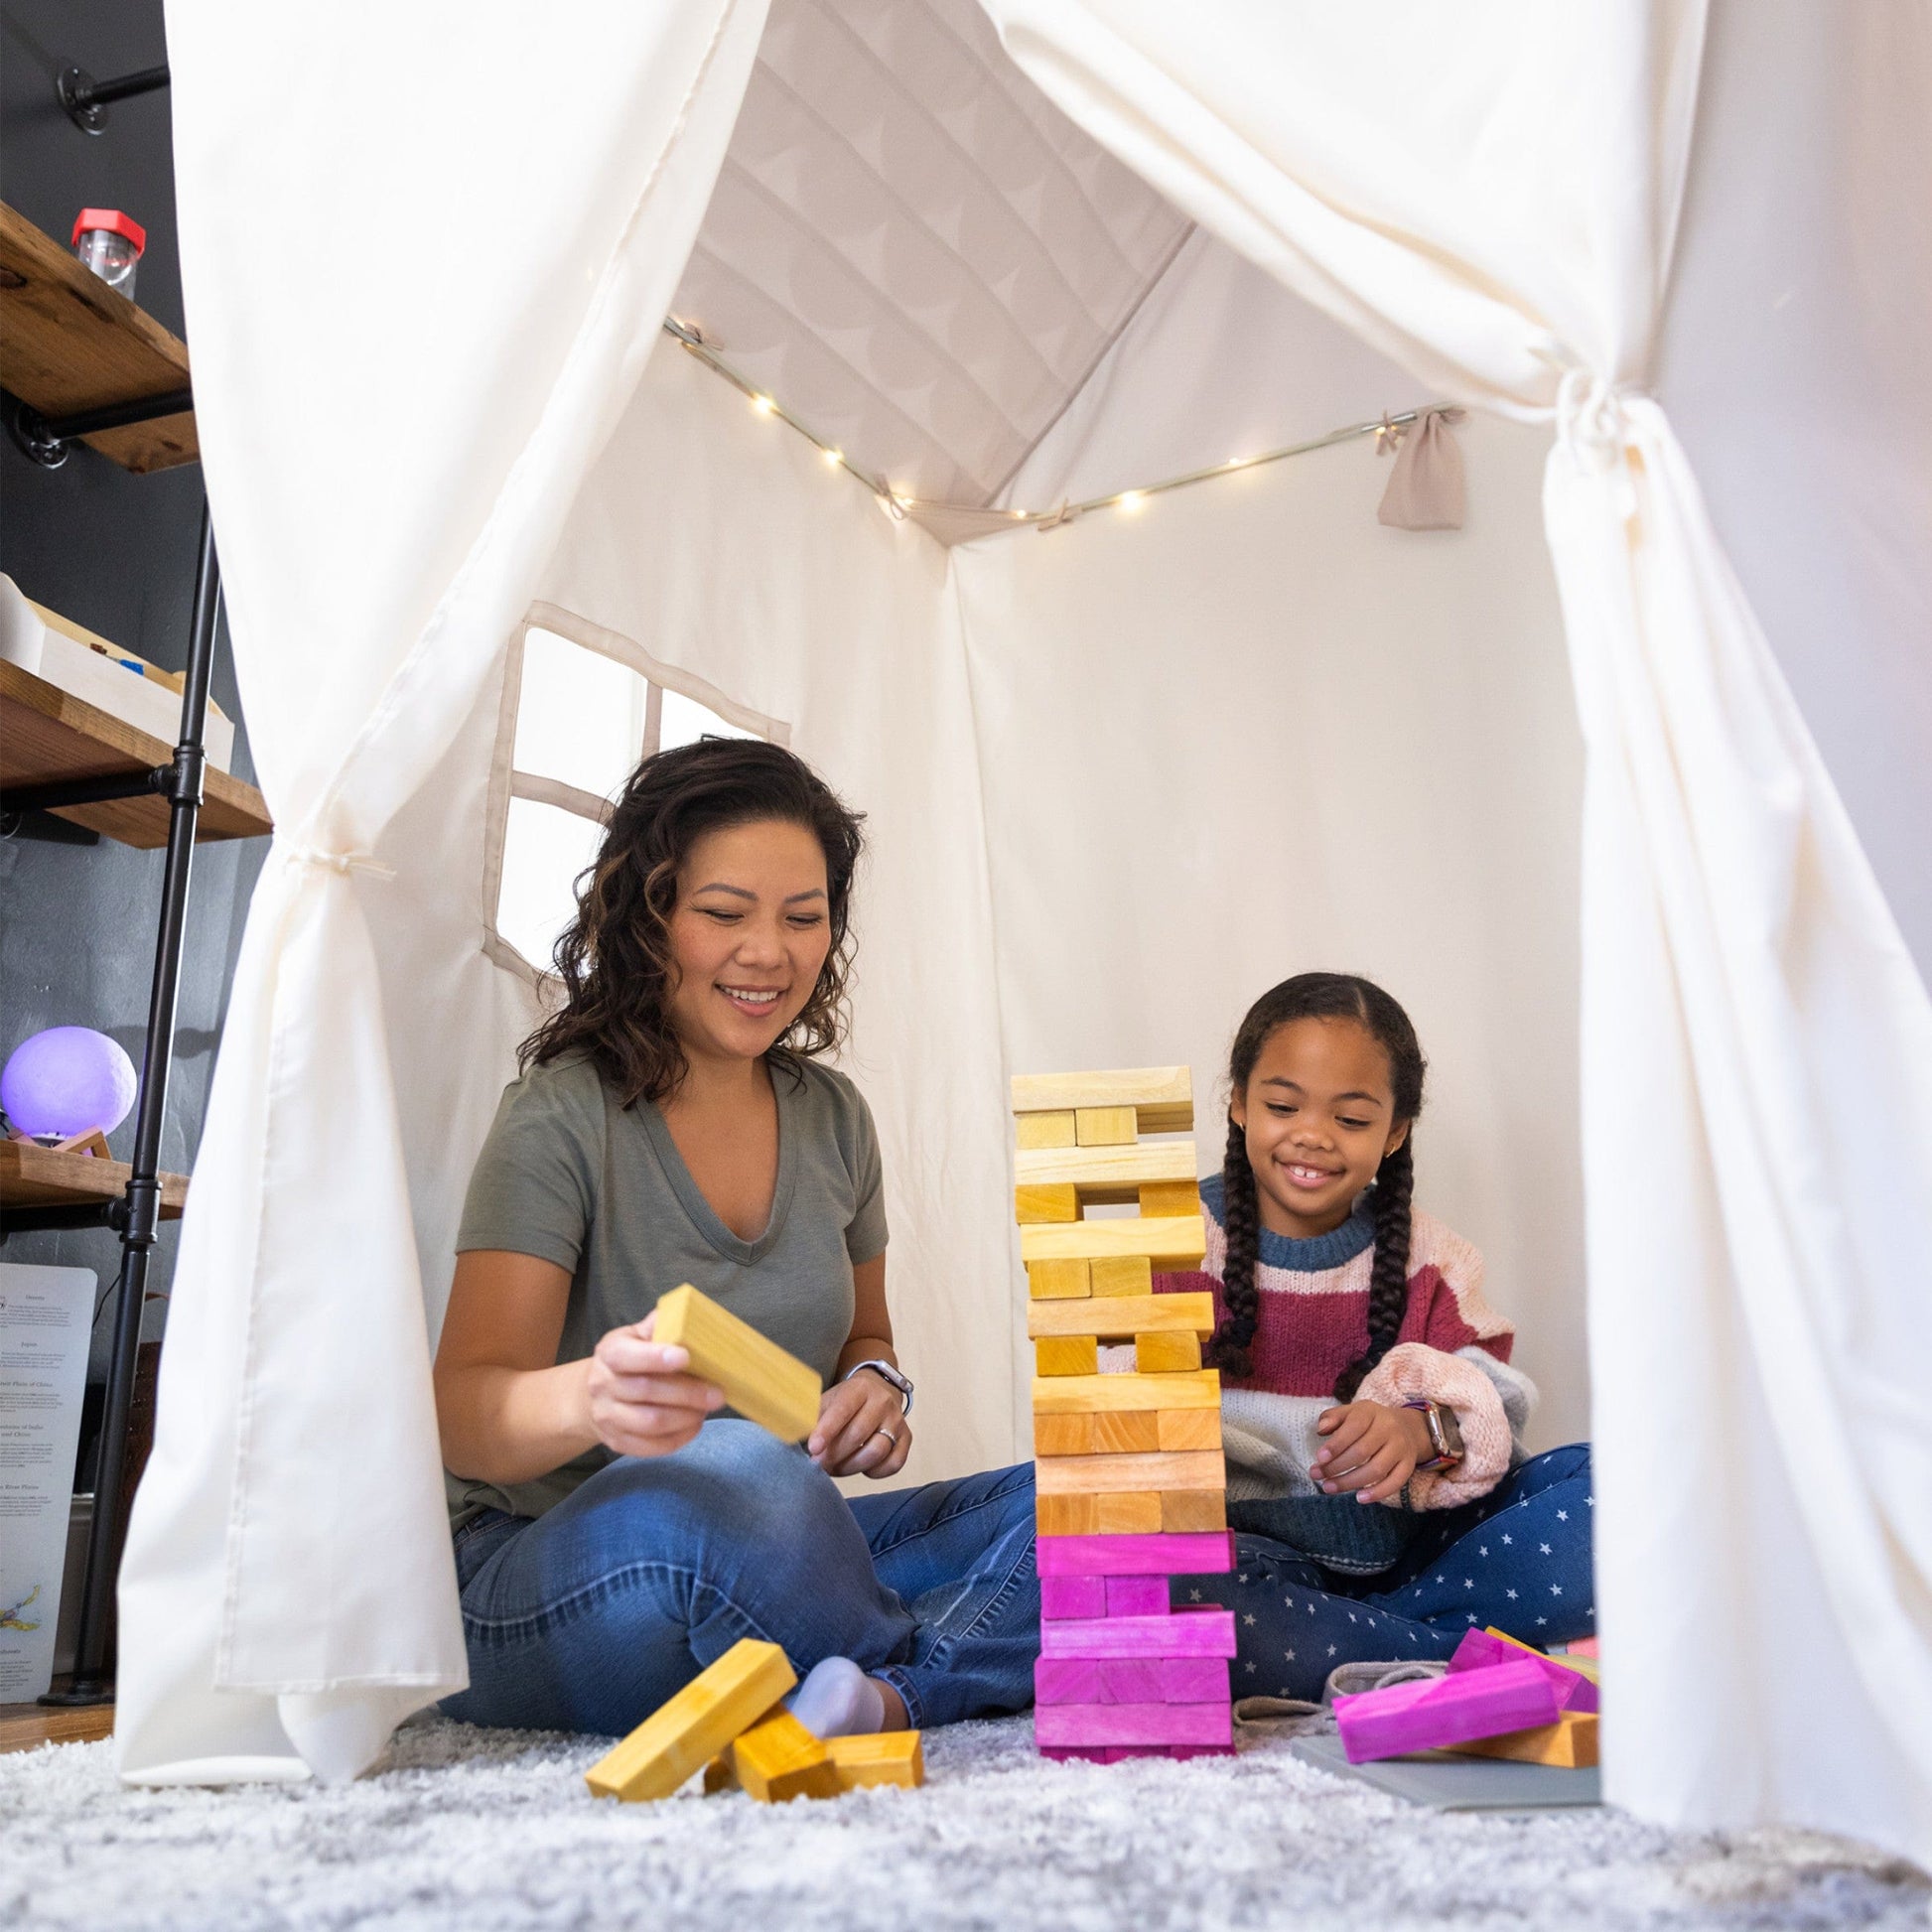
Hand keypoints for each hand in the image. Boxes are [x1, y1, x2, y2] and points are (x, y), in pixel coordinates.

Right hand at [585, 1311, 722, 1458]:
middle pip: (647, 1391)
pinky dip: (678, 1439)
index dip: (656, 1357)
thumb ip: (660, 1325)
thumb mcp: (636, 1335)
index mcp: (610, 1352)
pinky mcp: (616, 1442)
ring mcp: (607, 1416)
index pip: (628, 1356)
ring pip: (650, 1423)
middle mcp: (603, 1385)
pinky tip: (694, 1425)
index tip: (686, 1357)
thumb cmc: (628, 1359)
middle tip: (717, 1394)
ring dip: (685, 1418)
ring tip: (706, 1409)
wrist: (593, 1396)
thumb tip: (690, 1315)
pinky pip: (650, 1447)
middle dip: (688, 1393)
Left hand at [809, 1369, 911, 1478]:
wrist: (877, 1392)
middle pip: (859, 1434)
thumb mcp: (827, 1401)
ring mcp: (897, 1421)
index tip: (813, 1449)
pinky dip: (875, 1472)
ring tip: (835, 1468)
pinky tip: (861, 1468)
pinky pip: (894, 1463)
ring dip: (851, 1466)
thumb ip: (812, 1418)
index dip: (827, 1430)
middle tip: (818, 1464)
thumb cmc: (845, 1402)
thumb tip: (794, 1438)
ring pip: (877, 1451)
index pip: (843, 1409)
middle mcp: (882, 1402)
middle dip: (835, 1454)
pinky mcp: (907, 1438)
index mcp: (859, 1389)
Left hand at [1311, 1400, 1432, 1504]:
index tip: (1319, 1458)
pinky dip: (1378, 1493)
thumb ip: (1332, 1417)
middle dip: (1337, 1466)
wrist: (1407, 1428)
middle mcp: (1389, 1429)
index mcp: (1371, 1412)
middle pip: (1362, 1451)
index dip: (1336, 1444)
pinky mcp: (1408, 1465)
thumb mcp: (1351, 1412)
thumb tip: (1320, 1430)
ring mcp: (1401, 1448)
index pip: (1354, 1427)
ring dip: (1350, 1482)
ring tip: (1328, 1488)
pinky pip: (1395, 1482)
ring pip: (1376, 1469)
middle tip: (1316, 1475)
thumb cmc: (1369, 1422)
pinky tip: (1359, 1498)